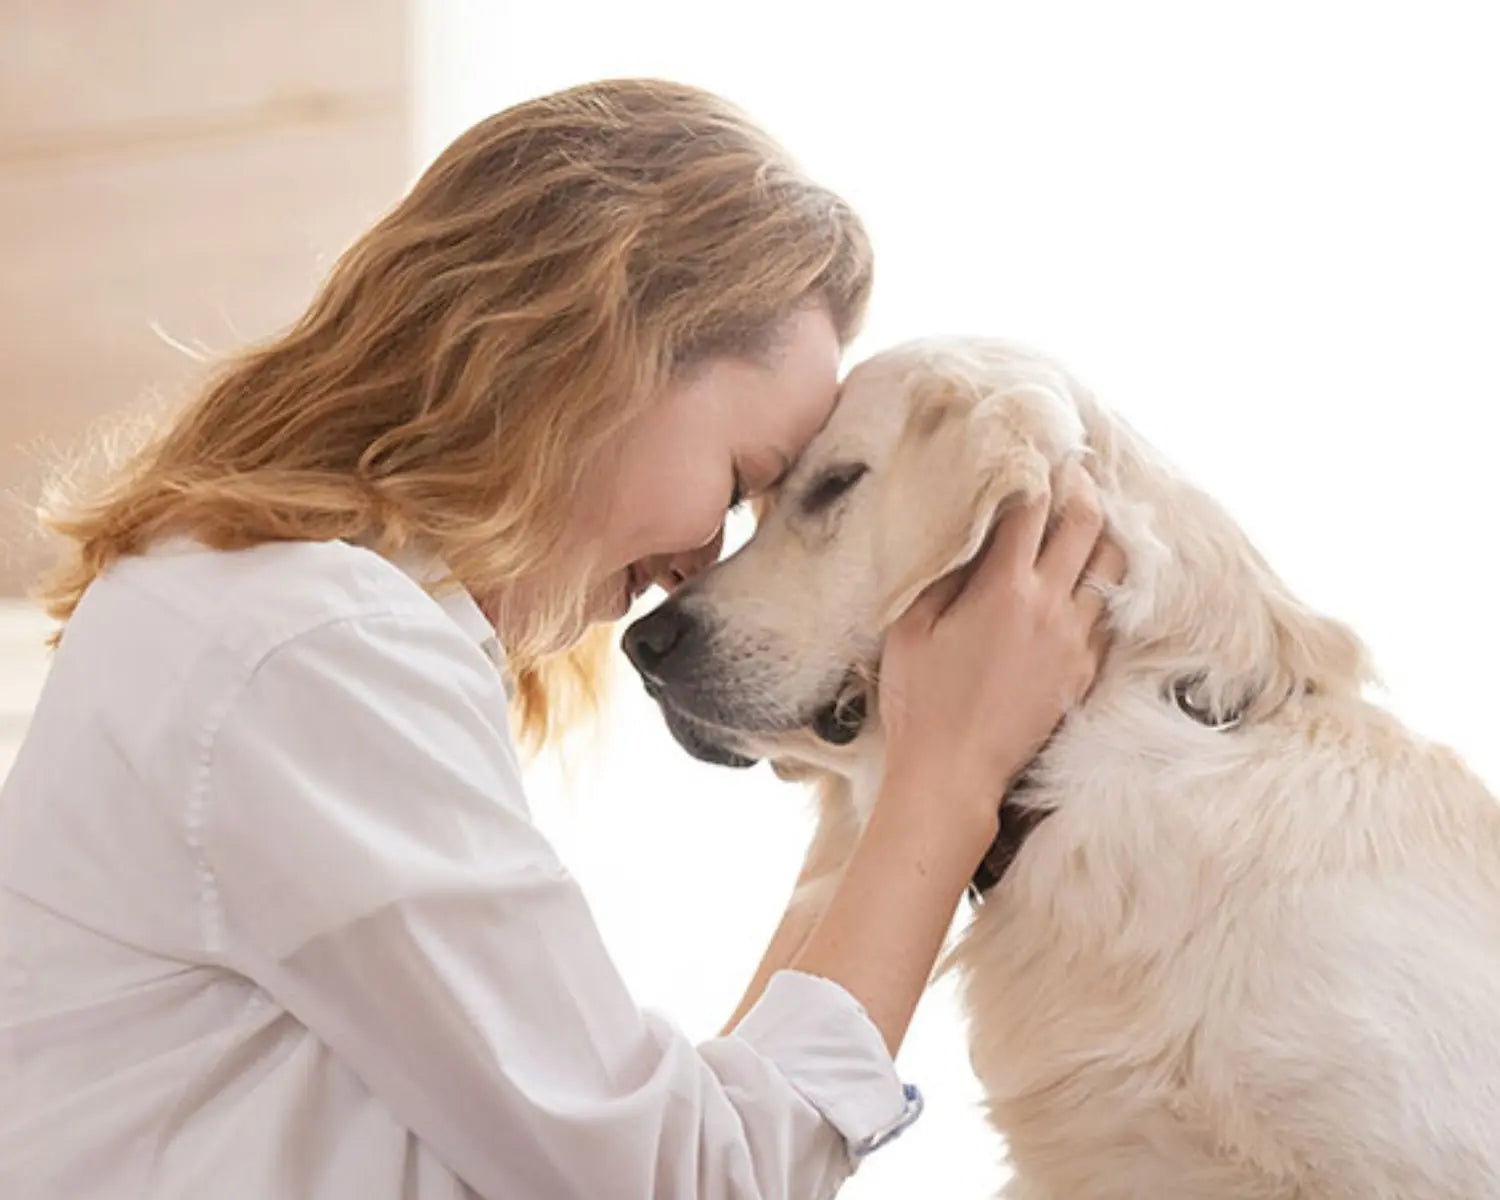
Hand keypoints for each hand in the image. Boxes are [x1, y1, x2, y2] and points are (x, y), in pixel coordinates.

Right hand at [877, 460, 1124, 831]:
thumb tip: (961, 533)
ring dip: (1102, 535)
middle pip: (1086, 526)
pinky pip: (1110, 614)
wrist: (954, 774)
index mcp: (1003, 589)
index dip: (1035, 473)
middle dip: (1080, 489)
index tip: (1032, 452)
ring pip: (1112, 567)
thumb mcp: (909, 627)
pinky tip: (1090, 579)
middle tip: (1072, 471)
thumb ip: (939, 573)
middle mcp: (1050, 607)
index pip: (1031, 509)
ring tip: (1088, 518)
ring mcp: (1075, 641)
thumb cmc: (920, 700)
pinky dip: (1104, 586)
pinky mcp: (1085, 673)